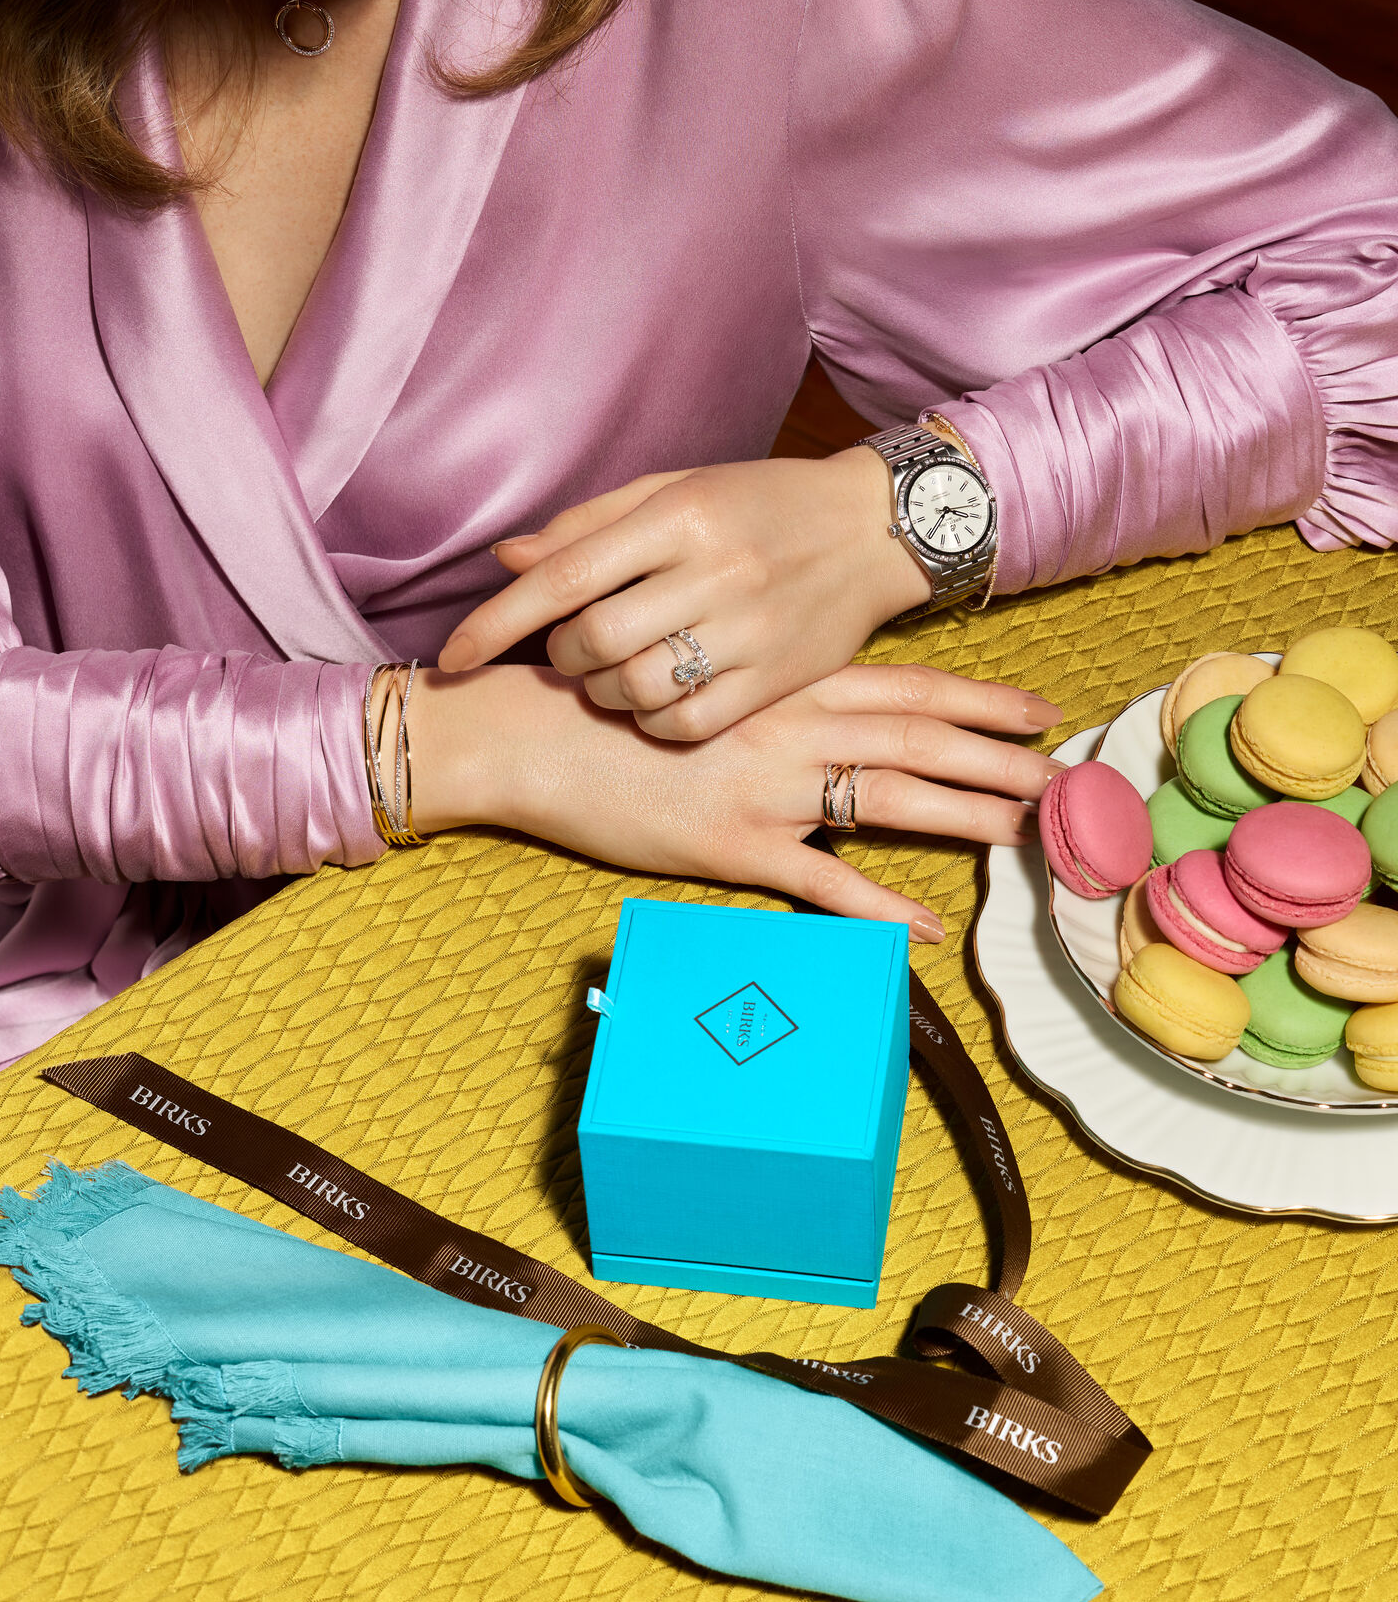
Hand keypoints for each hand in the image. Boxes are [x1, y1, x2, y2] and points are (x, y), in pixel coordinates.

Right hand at [409, 660, 1059, 937]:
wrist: (532, 730)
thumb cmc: (607, 692)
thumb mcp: (700, 669)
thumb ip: (765, 680)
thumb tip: (820, 697)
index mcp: (789, 681)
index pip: (910, 685)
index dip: (983, 699)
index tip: (1042, 712)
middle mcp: (794, 725)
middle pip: (924, 739)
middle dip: (1004, 761)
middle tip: (1070, 785)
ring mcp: (769, 787)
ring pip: (894, 799)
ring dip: (970, 817)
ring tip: (1030, 839)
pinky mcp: (734, 847)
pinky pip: (822, 883)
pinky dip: (877, 908)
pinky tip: (924, 932)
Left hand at [437, 449, 969, 739]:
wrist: (874, 532)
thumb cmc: (761, 505)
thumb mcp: (676, 492)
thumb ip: (588, 528)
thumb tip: (507, 560)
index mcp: (678, 516)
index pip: (563, 576)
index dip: (495, 622)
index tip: (453, 657)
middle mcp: (713, 571)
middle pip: (592, 640)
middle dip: (562, 654)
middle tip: (572, 648)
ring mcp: (749, 630)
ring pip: (633, 689)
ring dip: (602, 692)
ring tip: (612, 674)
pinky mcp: (776, 679)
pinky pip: (685, 724)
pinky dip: (651, 723)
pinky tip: (653, 702)